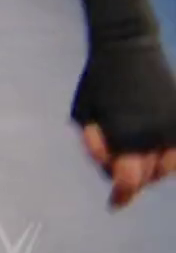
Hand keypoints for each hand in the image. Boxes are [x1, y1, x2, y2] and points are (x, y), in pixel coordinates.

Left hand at [72, 37, 175, 208]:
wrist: (128, 47)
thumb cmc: (99, 82)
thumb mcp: (85, 114)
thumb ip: (95, 146)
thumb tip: (110, 173)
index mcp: (126, 136)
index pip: (128, 180)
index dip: (122, 195)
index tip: (115, 204)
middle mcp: (155, 136)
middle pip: (147, 177)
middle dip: (132, 177)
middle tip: (120, 167)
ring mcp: (173, 127)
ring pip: (169, 167)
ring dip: (154, 168)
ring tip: (137, 153)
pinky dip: (169, 155)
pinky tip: (153, 148)